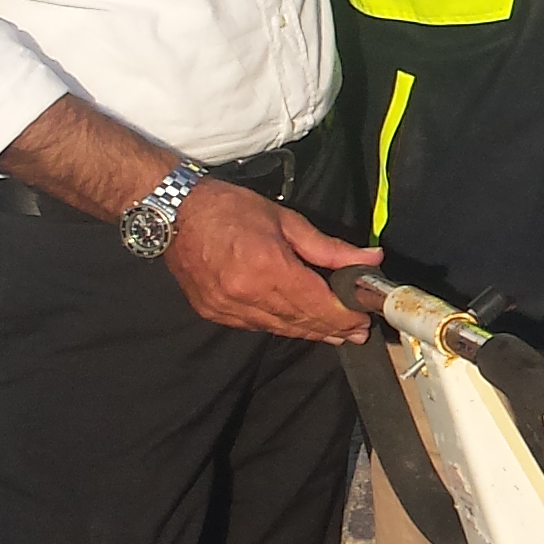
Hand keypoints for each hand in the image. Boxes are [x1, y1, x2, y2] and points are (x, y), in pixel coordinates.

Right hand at [164, 181, 378, 342]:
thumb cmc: (229, 209)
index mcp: (268, 268)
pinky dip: (280, 326)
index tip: (363, 319)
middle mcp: (247, 296)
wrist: (173, 213)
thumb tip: (370, 259)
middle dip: (332, 329)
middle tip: (357, 332)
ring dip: (309, 332)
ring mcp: (227, 308)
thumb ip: (329, 248)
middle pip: (300, 321)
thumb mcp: (286, 220)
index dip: (343, 316)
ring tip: (335, 334)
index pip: (317, 304)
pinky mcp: (213, 313)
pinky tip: (297, 325)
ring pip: (279, 328)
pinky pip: (256, 326)